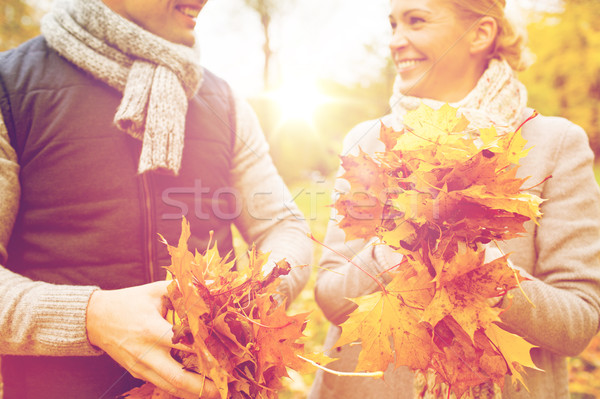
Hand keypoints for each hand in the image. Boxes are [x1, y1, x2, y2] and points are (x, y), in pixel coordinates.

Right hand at [86, 281, 218, 398]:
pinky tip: (194, 389)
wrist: (95, 318)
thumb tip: (213, 283)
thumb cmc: (130, 302)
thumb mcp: (155, 290)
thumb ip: (184, 289)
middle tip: (222, 388)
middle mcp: (146, 352)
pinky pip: (160, 385)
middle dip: (202, 386)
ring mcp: (140, 366)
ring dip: (192, 393)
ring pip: (170, 388)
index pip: (184, 345)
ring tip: (213, 392)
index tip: (225, 358)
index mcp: (152, 329)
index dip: (205, 353)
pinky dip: (178, 389)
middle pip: (178, 378)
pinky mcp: (137, 373)